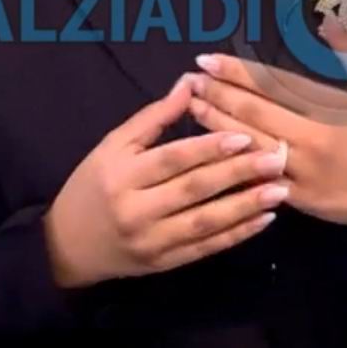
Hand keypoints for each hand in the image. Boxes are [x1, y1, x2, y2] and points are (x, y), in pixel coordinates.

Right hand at [41, 74, 291, 288]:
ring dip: (246, 206)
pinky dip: (237, 235)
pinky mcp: (164, 264)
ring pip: (205, 222)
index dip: (209, 147)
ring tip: (279, 190)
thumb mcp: (113, 145)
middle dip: (238, 173)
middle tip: (276, 158)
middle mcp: (136, 210)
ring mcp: (151, 241)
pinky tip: (263, 220)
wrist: (67, 246)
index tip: (245, 135)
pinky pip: (206, 248)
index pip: (172, 159)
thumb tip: (190, 83)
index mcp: (122, 174)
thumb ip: (153, 117)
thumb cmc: (93, 186)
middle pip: (194, 189)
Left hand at [187, 53, 346, 243]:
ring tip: (191, 106)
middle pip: (253, 113)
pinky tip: (207, 151)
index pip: (273, 85)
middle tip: (190, 79)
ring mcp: (299, 172)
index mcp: (328, 110)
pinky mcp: (293, 198)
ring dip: (215, 124)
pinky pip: (255, 179)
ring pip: (248, 145)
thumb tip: (330, 18)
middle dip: (217, 94)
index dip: (238, 71)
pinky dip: (229, 163)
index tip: (208, 59)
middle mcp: (309, 140)